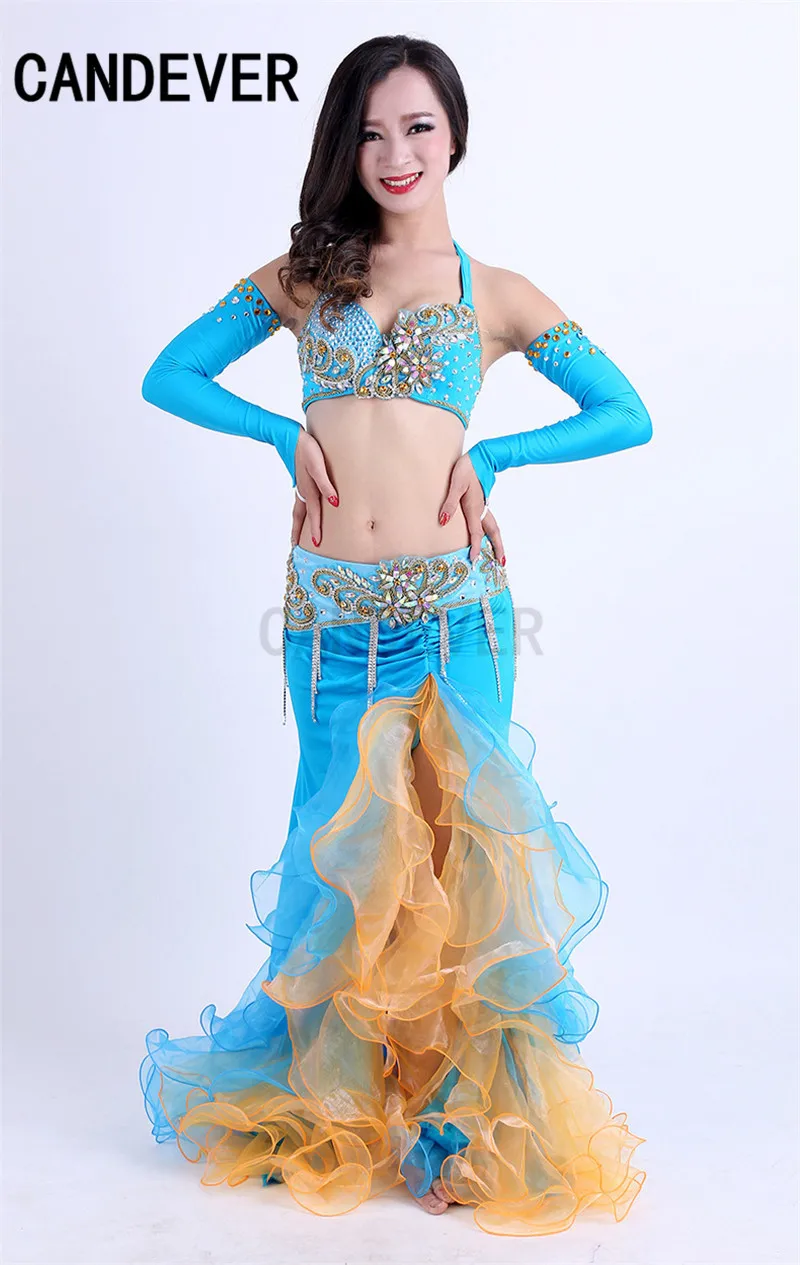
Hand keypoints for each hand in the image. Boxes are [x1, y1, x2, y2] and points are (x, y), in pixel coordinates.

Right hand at [291, 429, 338, 547]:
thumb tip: (334, 502)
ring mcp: (300, 487)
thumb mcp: (319, 466)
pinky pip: (299, 502)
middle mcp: (302, 492)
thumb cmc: (308, 450)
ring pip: (297, 510)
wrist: (294, 438)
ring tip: (296, 535)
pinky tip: (303, 512)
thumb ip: (326, 485)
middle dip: (298, 532)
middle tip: (295, 546)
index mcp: (308, 490)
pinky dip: (299, 512)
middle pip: (299, 517)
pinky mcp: (301, 482)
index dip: (315, 529)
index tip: (316, 543)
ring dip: (297, 523)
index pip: (313, 514)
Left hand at [439, 453, 505, 565]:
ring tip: (499, 554)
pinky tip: (488, 536)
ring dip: (497, 541)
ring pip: (493, 528)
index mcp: (475, 508)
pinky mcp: (482, 503)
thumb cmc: (465, 469)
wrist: (477, 457)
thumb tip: (444, 521)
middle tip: (502, 563)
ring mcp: (483, 506)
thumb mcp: (455, 485)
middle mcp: (482, 510)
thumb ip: (450, 503)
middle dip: (498, 548)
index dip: (476, 547)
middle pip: (493, 533)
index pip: (476, 532)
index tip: (474, 560)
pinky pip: (489, 522)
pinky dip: (492, 533)